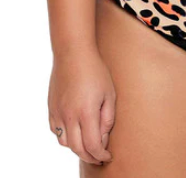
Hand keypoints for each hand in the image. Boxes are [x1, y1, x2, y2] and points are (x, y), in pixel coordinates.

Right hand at [48, 46, 115, 164]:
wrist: (73, 53)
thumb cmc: (96, 71)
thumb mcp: (110, 93)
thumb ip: (107, 118)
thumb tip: (103, 138)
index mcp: (86, 112)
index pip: (92, 145)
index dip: (101, 155)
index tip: (108, 157)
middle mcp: (69, 116)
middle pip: (77, 148)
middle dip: (90, 157)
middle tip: (100, 158)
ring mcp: (57, 113)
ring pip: (65, 143)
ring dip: (77, 148)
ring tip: (89, 146)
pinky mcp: (51, 109)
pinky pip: (56, 131)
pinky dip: (66, 138)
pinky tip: (75, 133)